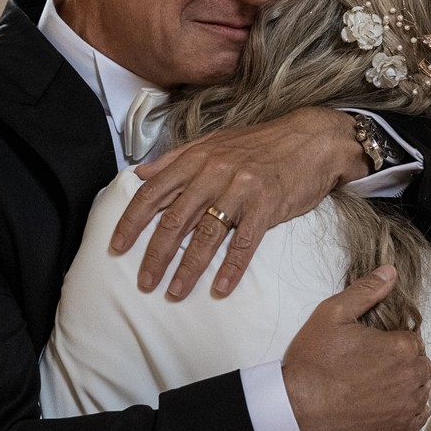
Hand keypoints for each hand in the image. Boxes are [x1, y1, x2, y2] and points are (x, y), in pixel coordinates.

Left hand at [114, 109, 362, 301]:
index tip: (116, 247)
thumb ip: (176, 159)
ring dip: (188, 269)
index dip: (131, 222)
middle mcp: (213, 172)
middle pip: (175, 220)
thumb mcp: (216, 141)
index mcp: (197, 158)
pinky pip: (244, 242)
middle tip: (144, 283)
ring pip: (206, 235)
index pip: (152, 193)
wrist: (313, 138)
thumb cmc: (264, 144)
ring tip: (175, 293)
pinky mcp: (266, 205)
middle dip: (155, 256)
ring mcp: (240, 189)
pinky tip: (221, 288)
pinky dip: (231, 268)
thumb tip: (140, 174)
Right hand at [282, 267, 430, 430]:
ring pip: (420, 390)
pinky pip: (417, 417)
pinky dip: (406, 410)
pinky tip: (383, 405)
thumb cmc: (313, 363)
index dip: (391, 341)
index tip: (371, 348)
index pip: (412, 339)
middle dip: (401, 362)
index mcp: (401, 347)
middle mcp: (411, 378)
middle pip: (419, 364)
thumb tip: (390, 272)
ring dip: (405, 385)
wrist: (297, 413)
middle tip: (370, 365)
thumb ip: (366, 291)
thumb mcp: (333, 314)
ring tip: (374, 385)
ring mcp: (406, 408)